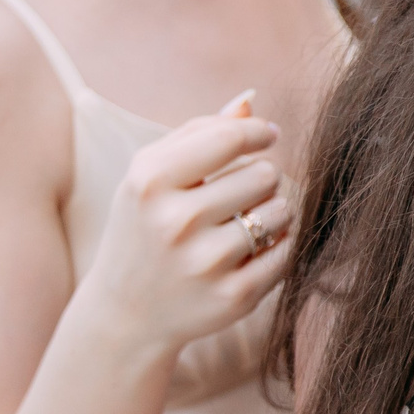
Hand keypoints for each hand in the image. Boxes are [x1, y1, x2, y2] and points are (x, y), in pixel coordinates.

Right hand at [71, 93, 296, 357]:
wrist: (127, 313)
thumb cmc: (145, 227)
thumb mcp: (151, 177)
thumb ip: (198, 133)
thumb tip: (251, 101)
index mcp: (149, 182)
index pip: (229, 138)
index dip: (258, 132)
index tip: (266, 136)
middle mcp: (174, 222)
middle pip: (263, 175)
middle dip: (262, 178)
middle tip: (243, 193)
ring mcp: (204, 263)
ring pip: (281, 212)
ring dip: (275, 211)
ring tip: (248, 219)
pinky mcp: (233, 297)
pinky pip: (287, 251)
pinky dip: (281, 245)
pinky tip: (256, 249)